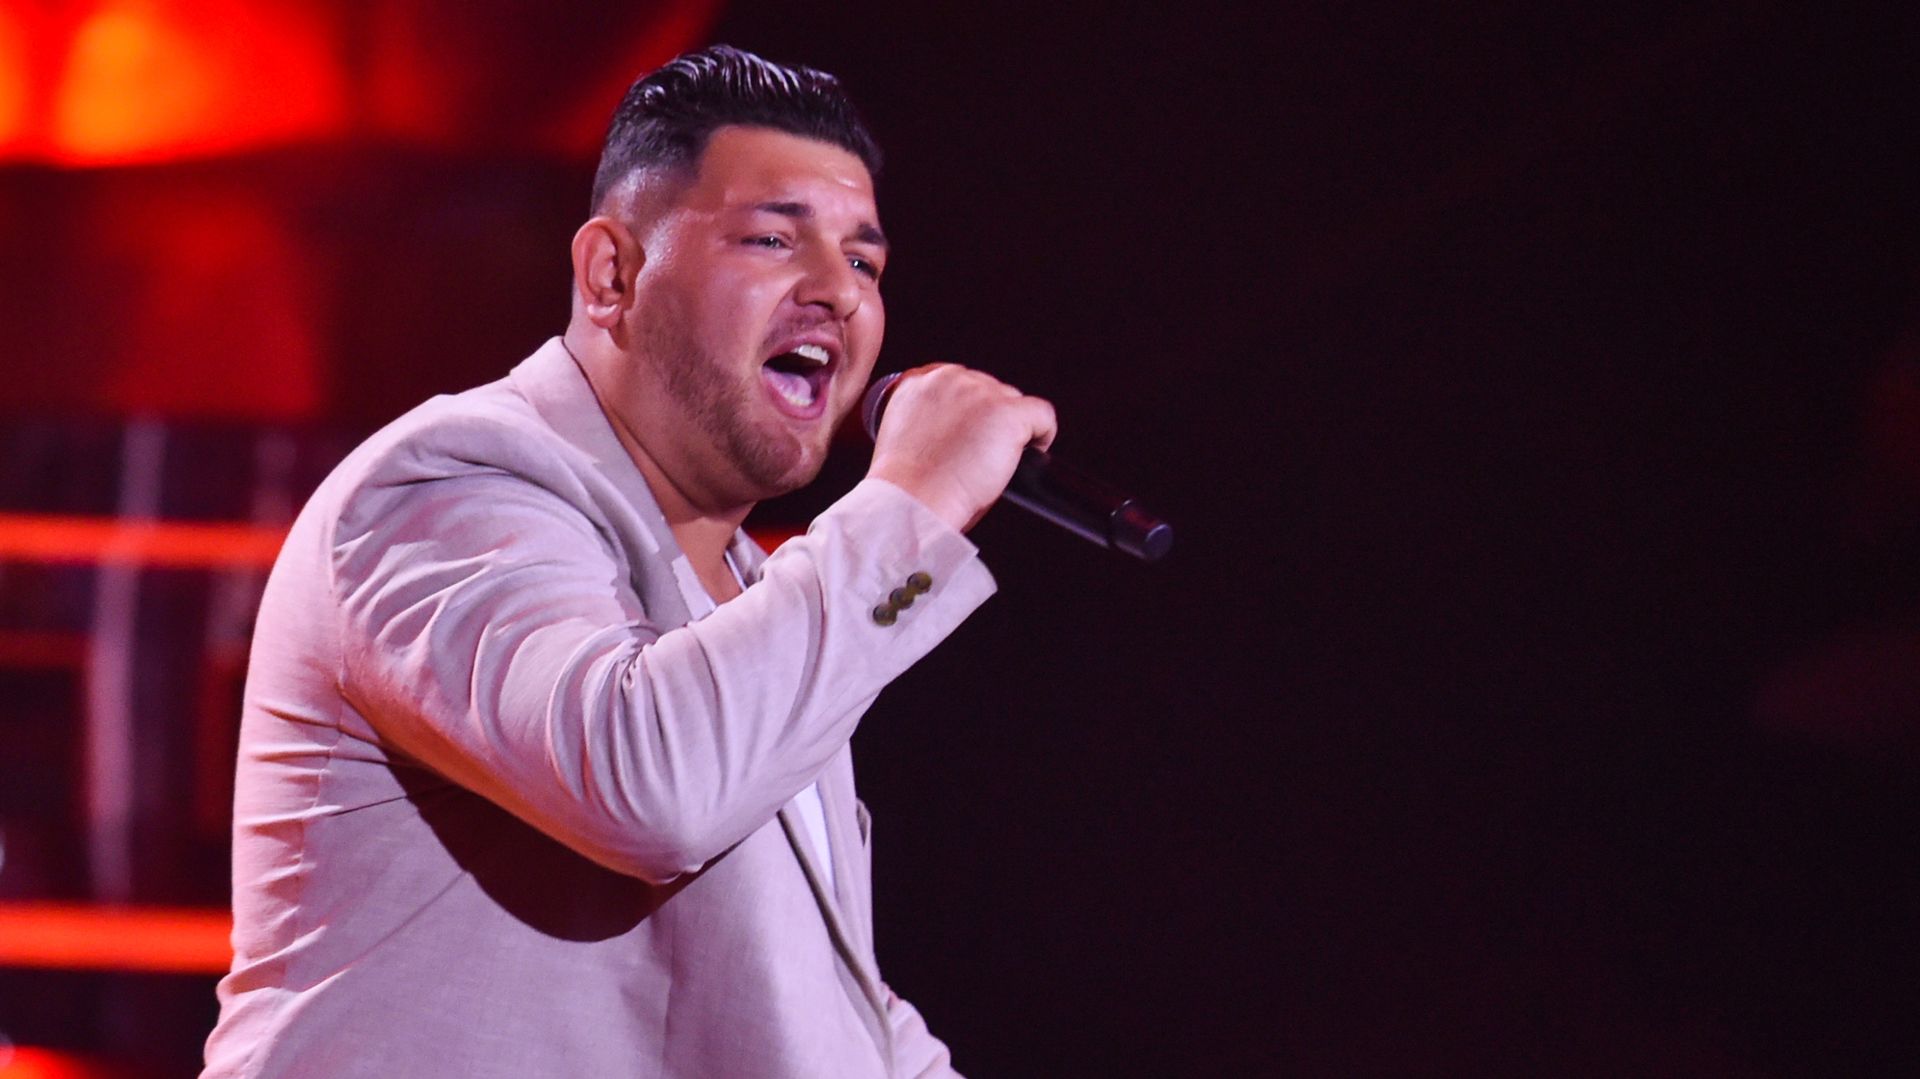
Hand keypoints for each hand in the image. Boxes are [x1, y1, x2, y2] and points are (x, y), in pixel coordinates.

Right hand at [866, 364, 1057, 532]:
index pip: (958, 381)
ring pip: (1013, 401)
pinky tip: (1033, 453)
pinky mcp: (1007, 414)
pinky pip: (1042, 414)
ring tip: (999, 460)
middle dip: (989, 420)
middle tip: (981, 455)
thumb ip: (930, 420)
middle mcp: (949, 379)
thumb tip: (963, 426)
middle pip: (988, 389)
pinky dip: (1043, 434)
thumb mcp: (907, 437)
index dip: (969, 409)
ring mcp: (981, 394)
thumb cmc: (906, 485)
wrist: (912, 501)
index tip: (970, 431)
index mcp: (917, 382)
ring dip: (1010, 429)